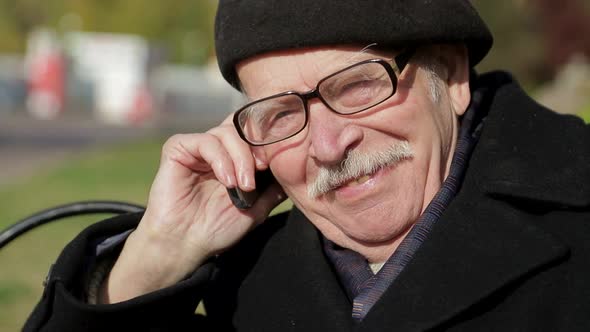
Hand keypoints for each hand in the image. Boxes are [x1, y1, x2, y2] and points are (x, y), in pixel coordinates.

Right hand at [100, 114, 285, 302]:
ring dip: (241, 157)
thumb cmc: (217, 228)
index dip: (269, 140)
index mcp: (234, 156)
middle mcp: (217, 147)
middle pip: (243, 126)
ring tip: (244, 185)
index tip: (278, 162)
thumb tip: (298, 173)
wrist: (184, 245)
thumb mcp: (257, 208)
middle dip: (257, 147)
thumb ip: (274, 189)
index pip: (254, 132)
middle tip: (263, 171)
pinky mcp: (178, 149)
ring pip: (227, 132)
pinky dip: (221, 159)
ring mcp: (197, 147)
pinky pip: (205, 141)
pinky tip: (227, 181)